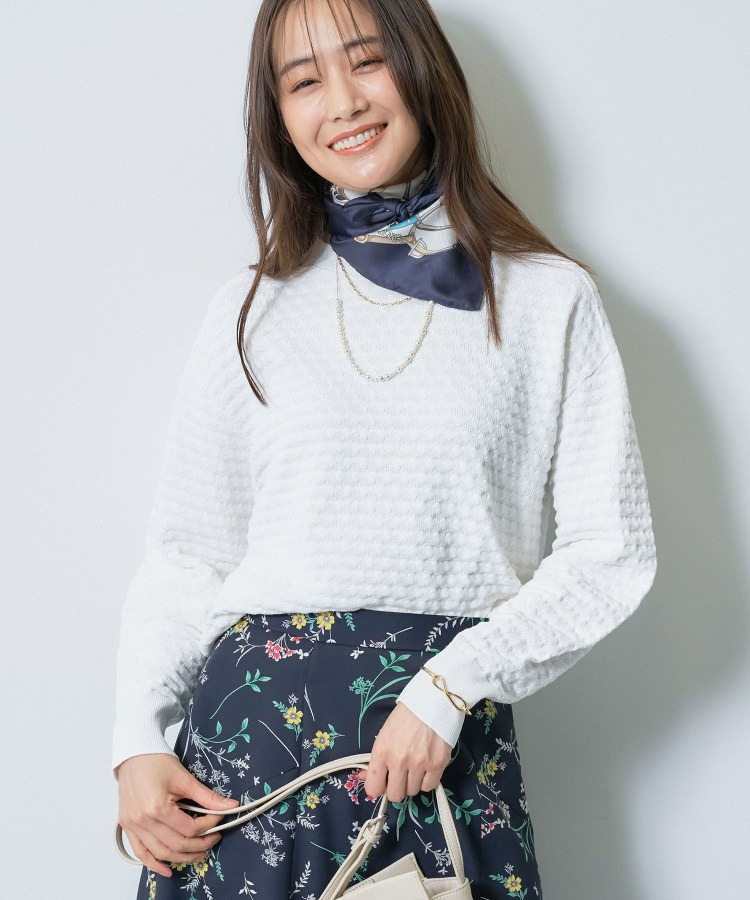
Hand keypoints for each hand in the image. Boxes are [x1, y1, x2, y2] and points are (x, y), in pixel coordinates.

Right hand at [116, 753, 239, 876]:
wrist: (134, 754)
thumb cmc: (156, 762)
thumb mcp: (185, 778)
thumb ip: (207, 796)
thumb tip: (230, 805)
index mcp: (157, 807)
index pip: (189, 828)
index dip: (208, 826)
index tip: (219, 818)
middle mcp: (143, 820)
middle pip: (176, 844)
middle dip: (199, 845)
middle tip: (215, 838)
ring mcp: (133, 826)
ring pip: (160, 853)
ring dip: (181, 858)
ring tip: (199, 854)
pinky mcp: (127, 827)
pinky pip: (140, 852)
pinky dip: (154, 863)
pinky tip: (167, 869)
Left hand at [356, 702, 451, 802]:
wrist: (431, 702)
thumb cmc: (405, 717)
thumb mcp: (384, 735)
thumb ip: (375, 760)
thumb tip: (364, 777)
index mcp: (382, 751)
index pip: (374, 788)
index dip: (378, 788)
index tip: (383, 782)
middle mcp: (399, 761)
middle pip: (395, 795)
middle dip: (396, 787)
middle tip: (400, 775)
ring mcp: (419, 764)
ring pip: (413, 791)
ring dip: (413, 782)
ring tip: (415, 764)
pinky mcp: (437, 764)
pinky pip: (429, 786)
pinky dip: (427, 780)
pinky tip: (426, 766)